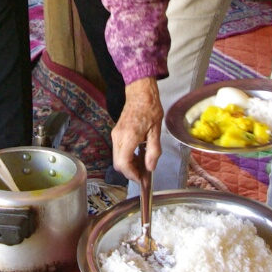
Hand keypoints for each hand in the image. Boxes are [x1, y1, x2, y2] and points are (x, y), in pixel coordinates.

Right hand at [111, 78, 162, 194]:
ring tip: (142, 165)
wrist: (140, 93)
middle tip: (143, 174)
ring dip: (127, 165)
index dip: (132, 174)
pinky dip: (126, 157)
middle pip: (117, 164)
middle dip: (129, 172)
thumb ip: (153, 151)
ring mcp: (115, 135)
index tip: (142, 178)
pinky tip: (137, 155)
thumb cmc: (150, 109)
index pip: (123, 164)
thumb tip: (150, 168)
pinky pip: (118, 151)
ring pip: (116, 158)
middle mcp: (118, 137)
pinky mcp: (116, 133)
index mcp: (129, 137)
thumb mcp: (156, 131)